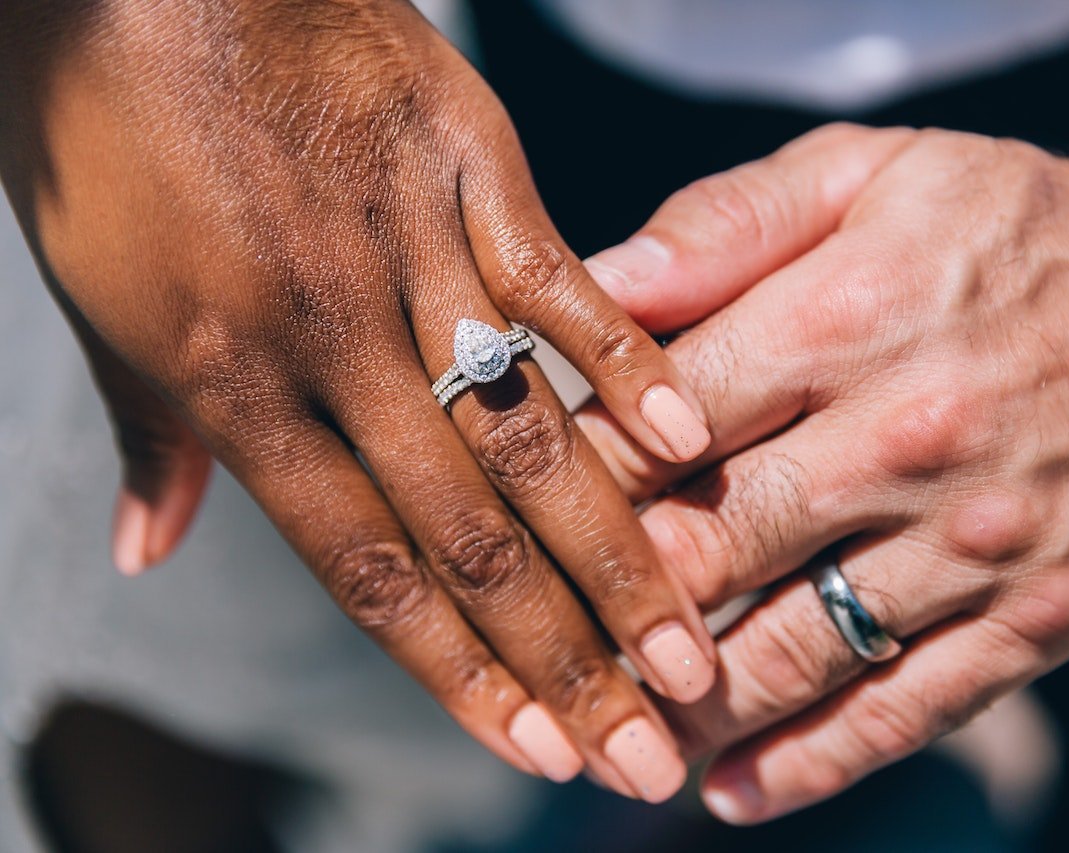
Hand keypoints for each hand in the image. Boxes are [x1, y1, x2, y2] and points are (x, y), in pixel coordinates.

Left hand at [0, 0, 717, 799]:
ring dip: (614, 551)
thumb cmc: (106, 123)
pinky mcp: (468, 164)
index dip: (457, 673)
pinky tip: (690, 449)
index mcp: (233, 383)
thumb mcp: (93, 294)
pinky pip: (557, 281)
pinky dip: (625, 364)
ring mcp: (408, 250)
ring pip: (527, 431)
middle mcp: (331, 340)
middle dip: (563, 656)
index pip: (368, 567)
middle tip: (642, 750)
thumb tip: (147, 553)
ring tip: (689, 647)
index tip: (537, 752)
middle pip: (469, 532)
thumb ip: (150, 433)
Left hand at [577, 124, 1068, 818]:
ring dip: (680, 706)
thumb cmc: (1010, 228)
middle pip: (708, 547)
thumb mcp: (871, 172)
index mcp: (847, 319)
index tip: (520, 511)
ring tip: (606, 730)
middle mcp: (908, 440)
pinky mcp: (1037, 617)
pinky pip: (904, 709)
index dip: (570, 475)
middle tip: (535, 635)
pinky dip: (808, 762)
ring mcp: (977, 544)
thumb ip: (727, 225)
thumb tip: (597, 279)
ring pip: (788, 651)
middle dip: (604, 603)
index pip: (660, 421)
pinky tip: (729, 789)